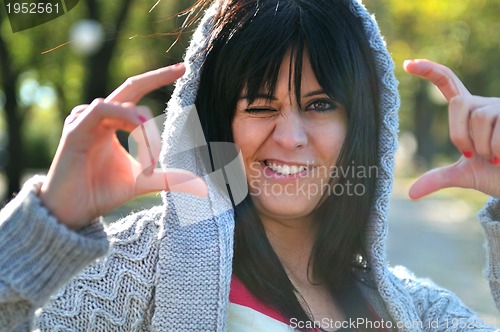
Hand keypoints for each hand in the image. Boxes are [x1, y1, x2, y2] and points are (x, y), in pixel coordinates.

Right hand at [39, 64, 206, 229]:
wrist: (74, 211)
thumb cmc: (101, 192)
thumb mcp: (143, 182)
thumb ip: (167, 178)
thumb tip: (199, 186)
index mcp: (113, 124)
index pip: (137, 97)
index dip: (158, 81)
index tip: (182, 71)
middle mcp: (99, 117)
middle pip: (130, 86)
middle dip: (156, 76)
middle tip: (182, 69)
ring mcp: (85, 120)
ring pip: (125, 107)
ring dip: (145, 132)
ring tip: (151, 162)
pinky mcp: (75, 129)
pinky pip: (101, 109)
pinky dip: (124, 118)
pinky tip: (138, 132)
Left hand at [404, 59, 499, 198]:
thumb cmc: (497, 175)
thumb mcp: (464, 175)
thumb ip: (439, 178)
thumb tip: (411, 194)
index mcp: (469, 113)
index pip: (447, 83)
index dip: (429, 71)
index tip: (408, 63)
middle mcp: (486, 105)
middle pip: (459, 104)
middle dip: (460, 134)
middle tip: (474, 154)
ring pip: (481, 117)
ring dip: (484, 146)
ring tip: (496, 156)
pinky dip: (499, 150)